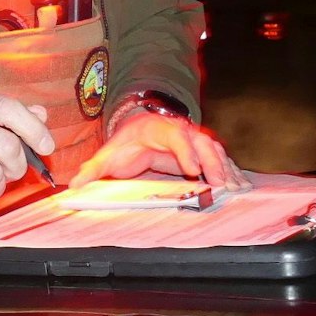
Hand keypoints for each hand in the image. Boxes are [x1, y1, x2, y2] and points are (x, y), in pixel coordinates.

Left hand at [74, 111, 247, 189]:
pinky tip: (241, 184)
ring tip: (236, 186)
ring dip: (226, 168)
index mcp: (158, 129)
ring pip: (215, 150)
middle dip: (212, 163)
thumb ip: (93, 169)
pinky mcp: (201, 151)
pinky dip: (231, 170)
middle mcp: (180, 131)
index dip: (185, 153)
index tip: (193, 172)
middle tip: (220, 183)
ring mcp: (193, 140)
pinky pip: (220, 159)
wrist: (139, 128)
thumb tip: (73, 184)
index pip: (176, 137)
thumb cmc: (126, 143)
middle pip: (201, 143)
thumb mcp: (108, 154)